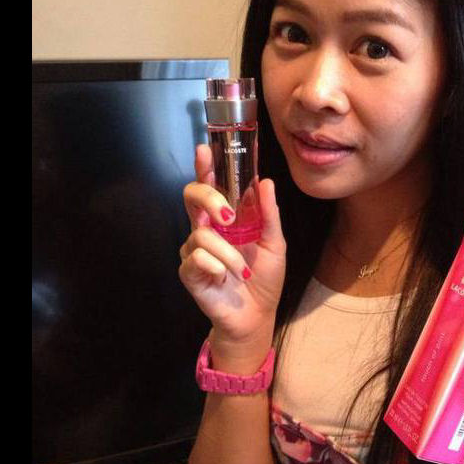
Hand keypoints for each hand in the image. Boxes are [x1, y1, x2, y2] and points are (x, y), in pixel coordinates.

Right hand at [178, 144, 286, 361]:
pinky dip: (216, 266)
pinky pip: (196, 259)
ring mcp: (194, 250)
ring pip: (200, 234)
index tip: (205, 149)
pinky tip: (226, 277)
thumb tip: (265, 181)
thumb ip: (268, 213)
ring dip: (227, 252)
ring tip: (242, 270)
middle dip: (208, 198)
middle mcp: (205, 229)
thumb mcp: (274, 242)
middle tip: (228, 215)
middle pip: (191, 196)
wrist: (257, 315)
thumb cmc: (263, 278)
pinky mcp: (189, 272)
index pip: (210, 185)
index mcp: (225, 218)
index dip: (205, 166)